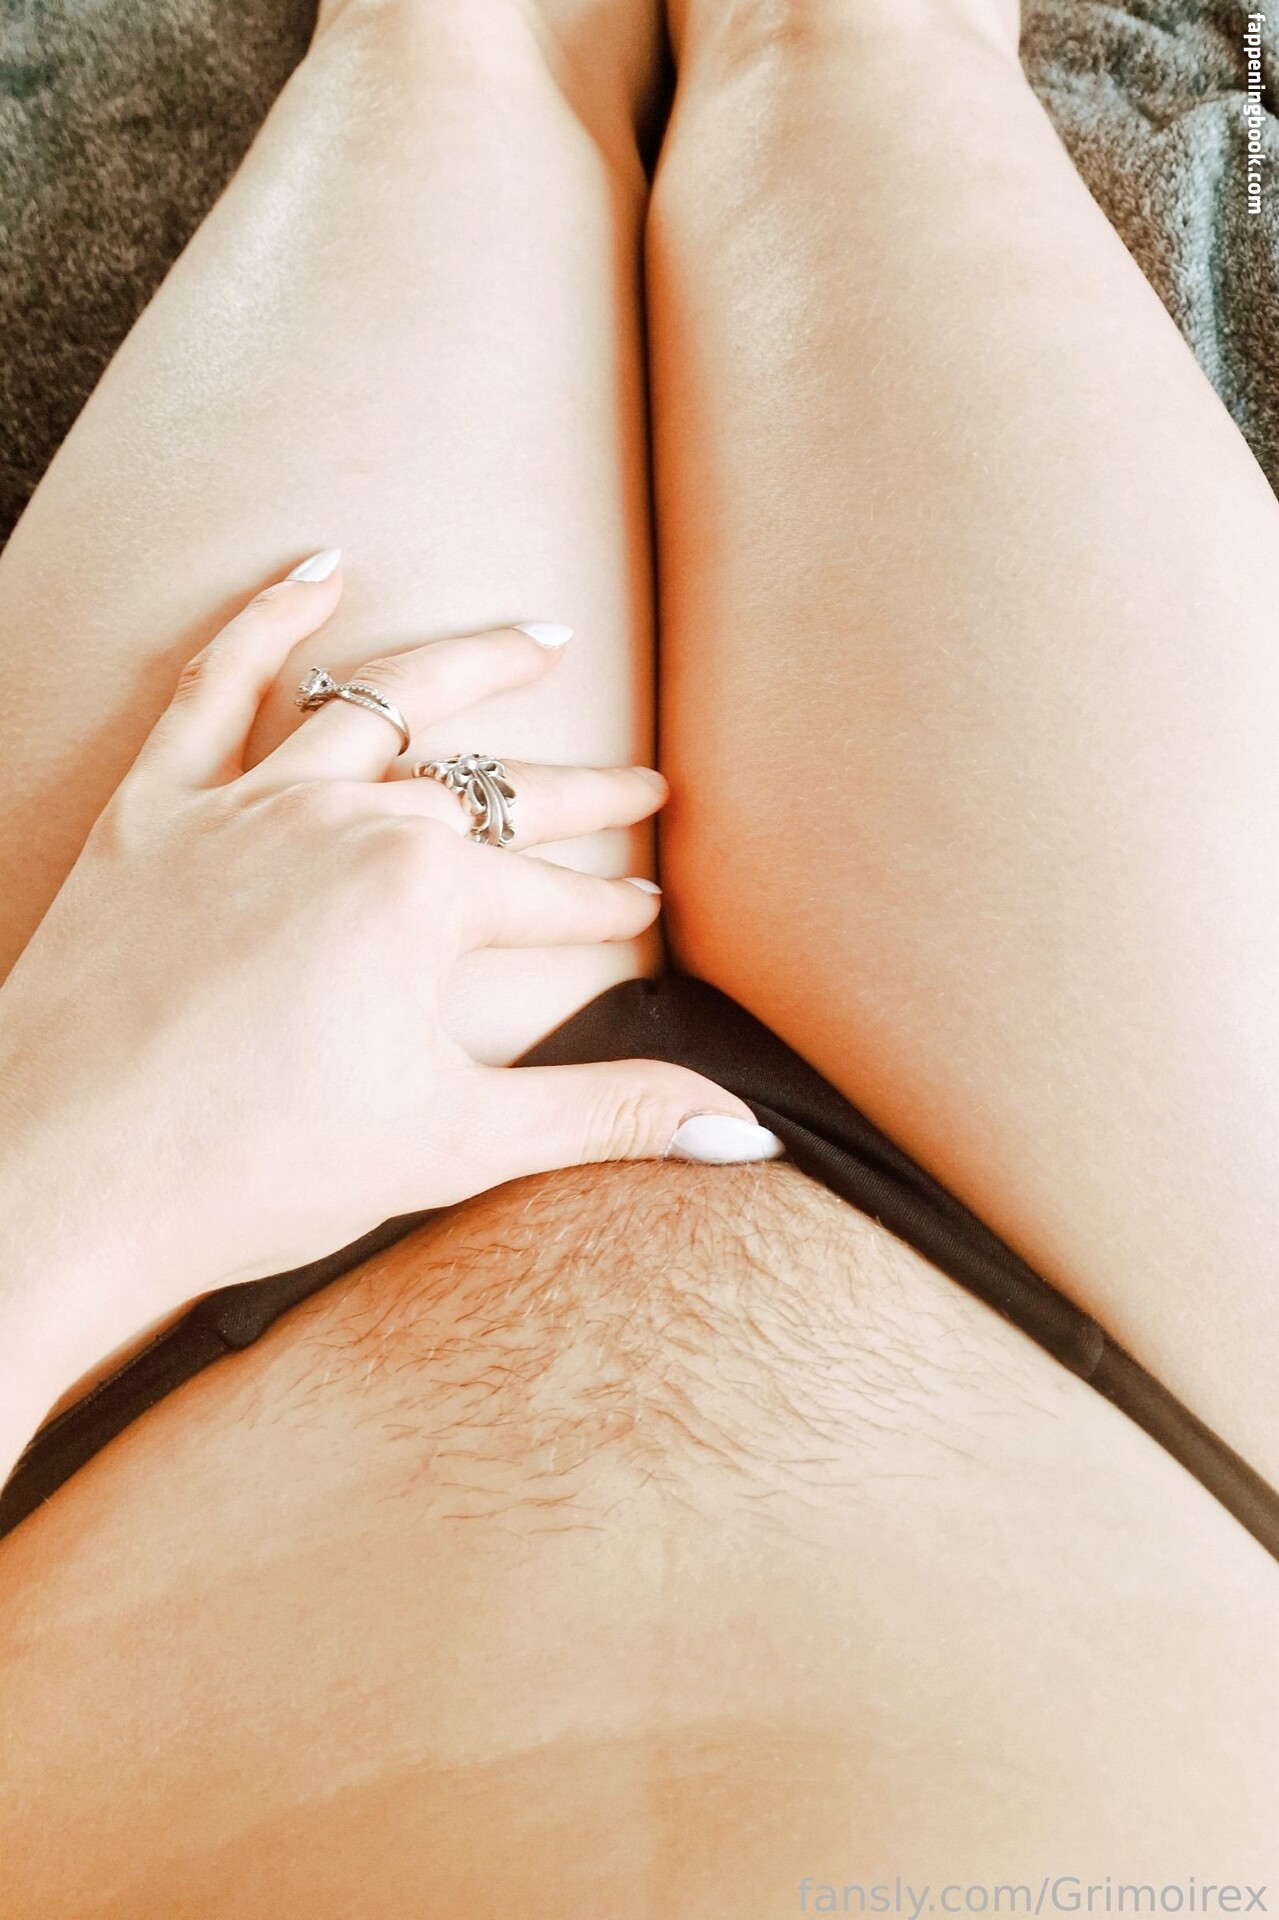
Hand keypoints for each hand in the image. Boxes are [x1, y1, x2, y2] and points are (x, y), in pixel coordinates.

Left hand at [0, 556, 779, 1428]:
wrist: (63, 1179)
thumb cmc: (256, 1168)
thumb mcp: (457, 1142)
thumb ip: (606, 1116)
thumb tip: (741, 1133)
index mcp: (420, 896)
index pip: (550, 895)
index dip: (609, 906)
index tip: (645, 909)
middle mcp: (342, 822)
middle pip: (491, 792)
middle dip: (581, 793)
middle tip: (646, 785)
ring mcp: (243, 805)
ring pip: (379, 705)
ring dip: (467, 667)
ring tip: (538, 636)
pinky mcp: (154, 812)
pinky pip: (214, 688)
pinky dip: (268, 621)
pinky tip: (320, 569)